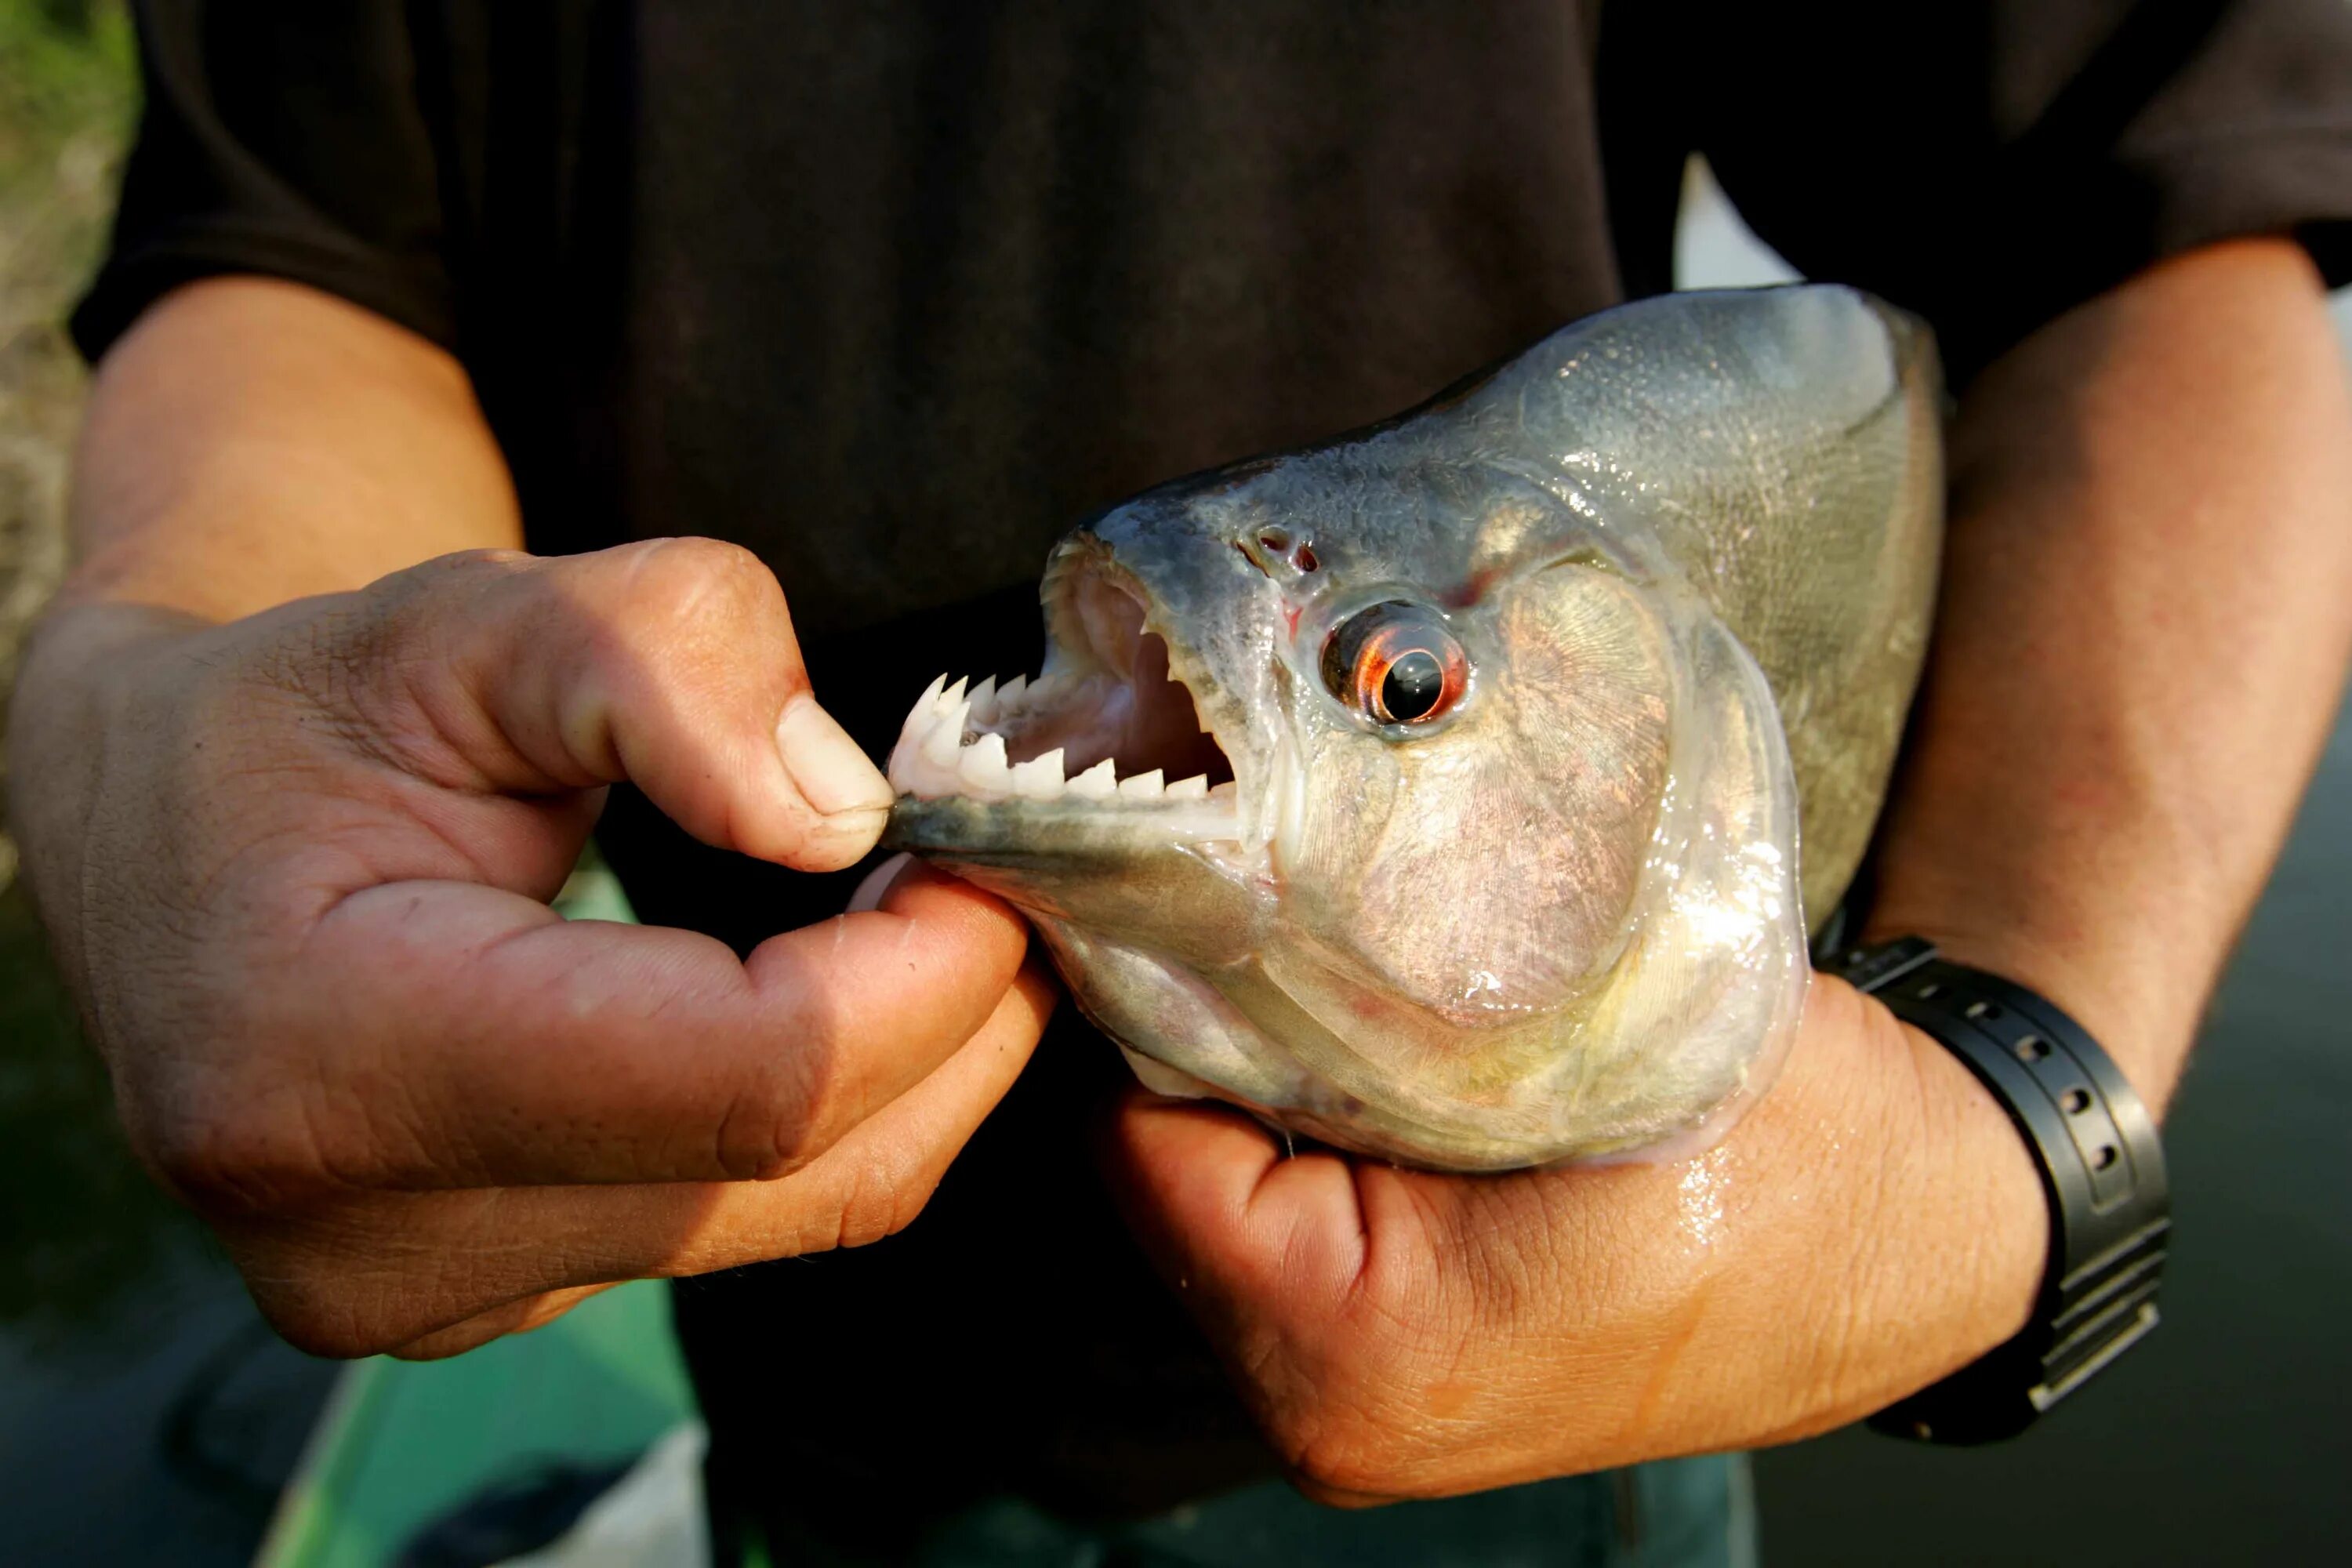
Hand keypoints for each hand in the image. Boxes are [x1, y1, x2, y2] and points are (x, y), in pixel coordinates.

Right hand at [8, 539, 1051, 1358]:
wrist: (165, 832)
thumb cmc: (308, 713)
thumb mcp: (467, 614)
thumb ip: (664, 658)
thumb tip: (842, 813)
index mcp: (329, 1059)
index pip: (744, 1079)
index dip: (923, 971)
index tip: (989, 847)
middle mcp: (369, 1239)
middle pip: (798, 1165)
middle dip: (950, 1011)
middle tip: (992, 860)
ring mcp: (432, 1298)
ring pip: (801, 1212)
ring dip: (919, 1061)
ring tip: (931, 909)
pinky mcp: (497, 1299)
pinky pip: (753, 1220)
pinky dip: (845, 1106)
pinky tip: (851, 987)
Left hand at [1101, 974, 2048, 1502]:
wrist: (1925, 1226)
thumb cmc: (1795, 1136)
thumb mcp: (1592, 1029)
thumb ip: (1391, 994)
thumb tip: (1227, 898)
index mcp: (1365, 1347)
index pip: (1144, 1139)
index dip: (1162, 991)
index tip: (1206, 879)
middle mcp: (1336, 1417)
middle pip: (1164, 1179)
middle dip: (1199, 1043)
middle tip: (1260, 907)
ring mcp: (1363, 1420)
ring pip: (1214, 1206)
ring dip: (1250, 1093)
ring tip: (1324, 970)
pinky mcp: (1398, 1386)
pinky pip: (1278, 1237)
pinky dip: (1299, 1145)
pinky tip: (1365, 1056)